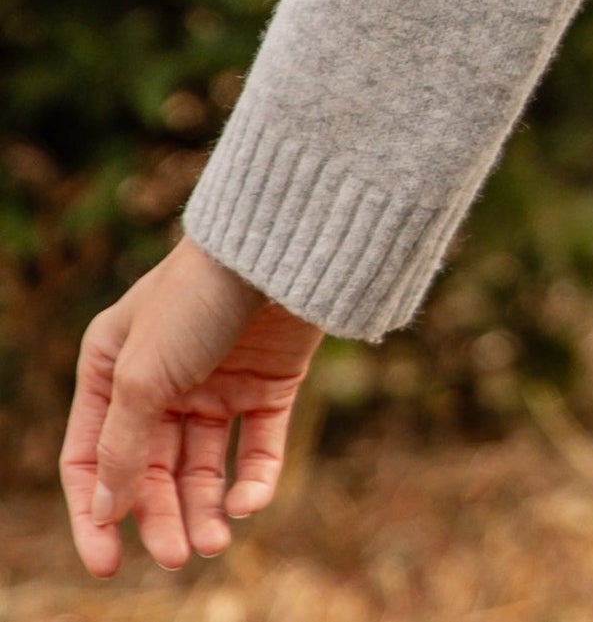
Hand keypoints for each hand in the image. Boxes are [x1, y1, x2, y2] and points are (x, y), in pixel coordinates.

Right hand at [60, 235, 323, 575]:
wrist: (282, 246)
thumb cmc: (197, 299)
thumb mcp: (142, 375)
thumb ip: (120, 447)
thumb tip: (106, 512)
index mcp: (112, 366)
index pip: (92, 456)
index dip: (96, 512)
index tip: (109, 563)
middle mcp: (162, 379)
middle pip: (151, 470)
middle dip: (162, 517)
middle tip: (177, 556)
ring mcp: (217, 383)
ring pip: (203, 468)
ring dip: (205, 510)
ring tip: (214, 542)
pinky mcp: (269, 385)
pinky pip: (258, 450)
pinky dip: (254, 482)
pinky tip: (248, 502)